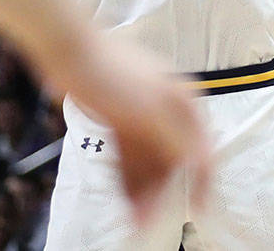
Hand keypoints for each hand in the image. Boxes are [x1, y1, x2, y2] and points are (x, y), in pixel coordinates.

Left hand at [53, 31, 209, 224]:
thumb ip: (177, 139)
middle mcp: (168, 111)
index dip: (202, 180)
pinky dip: (127, 177)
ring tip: (133, 220)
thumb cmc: (115, 73)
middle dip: (161, 191)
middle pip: (171, 159)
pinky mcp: (119, 120)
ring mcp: (142, 116)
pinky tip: (124, 200)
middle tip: (148, 222)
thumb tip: (202, 163)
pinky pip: (128, 156)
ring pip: (148, 161)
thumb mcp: (151, 110)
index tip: (197, 208)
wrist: (70, 51)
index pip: (203, 148)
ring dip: (143, 190)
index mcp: (184, 103)